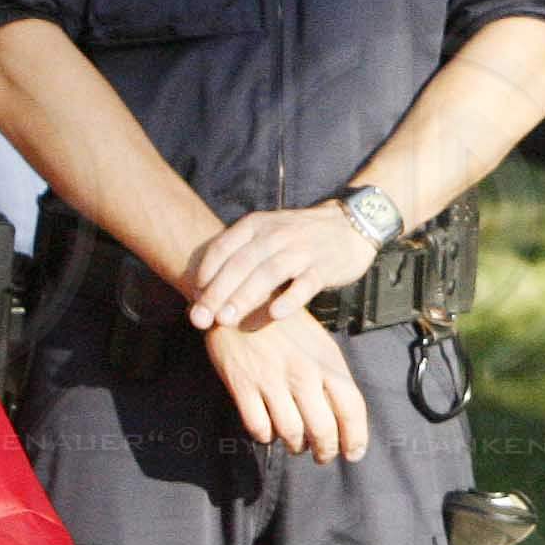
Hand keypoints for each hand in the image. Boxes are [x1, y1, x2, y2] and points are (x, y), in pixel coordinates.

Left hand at [187, 201, 381, 329]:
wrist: (350, 225)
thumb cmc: (298, 237)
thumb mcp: (266, 233)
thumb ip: (240, 256)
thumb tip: (204, 292)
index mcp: (257, 225)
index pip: (223, 247)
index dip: (206, 273)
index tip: (194, 298)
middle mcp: (276, 234)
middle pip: (241, 264)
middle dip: (217, 292)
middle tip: (200, 318)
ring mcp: (302, 250)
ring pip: (268, 273)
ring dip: (244, 297)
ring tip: (225, 320)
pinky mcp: (324, 267)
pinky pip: (305, 284)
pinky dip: (290, 299)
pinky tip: (276, 314)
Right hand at [202, 313, 370, 463]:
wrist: (243, 299)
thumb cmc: (286, 325)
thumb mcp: (319, 343)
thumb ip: (332, 376)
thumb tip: (344, 417)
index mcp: (327, 360)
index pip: (352, 408)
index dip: (356, 438)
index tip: (353, 453)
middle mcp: (303, 372)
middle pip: (323, 430)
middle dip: (325, 451)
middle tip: (322, 456)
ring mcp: (272, 379)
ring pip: (291, 434)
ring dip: (296, 446)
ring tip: (297, 444)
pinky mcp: (243, 385)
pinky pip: (259, 428)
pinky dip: (266, 435)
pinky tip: (268, 429)